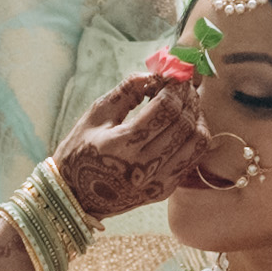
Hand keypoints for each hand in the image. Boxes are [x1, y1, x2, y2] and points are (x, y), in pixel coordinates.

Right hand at [45, 67, 215, 220]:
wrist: (75, 196)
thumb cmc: (80, 151)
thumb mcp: (95, 115)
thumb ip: (126, 91)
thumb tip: (154, 74)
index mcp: (119, 145)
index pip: (164, 108)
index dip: (175, 86)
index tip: (176, 74)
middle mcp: (141, 167)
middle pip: (183, 123)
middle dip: (188, 97)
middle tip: (184, 84)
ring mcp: (156, 182)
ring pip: (196, 141)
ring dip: (197, 116)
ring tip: (187, 102)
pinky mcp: (163, 190)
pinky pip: (193, 158)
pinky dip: (195, 137)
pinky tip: (186, 124)